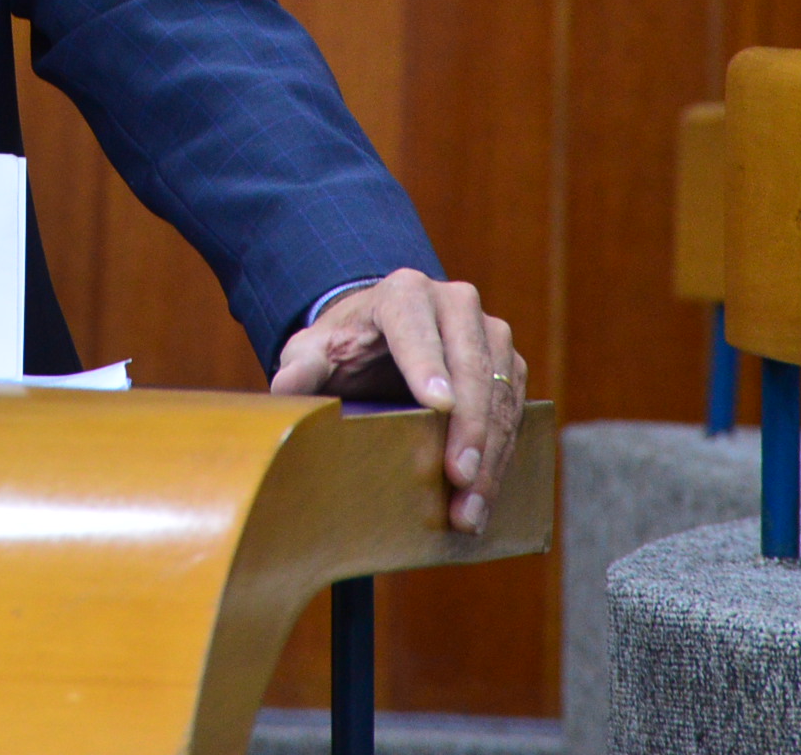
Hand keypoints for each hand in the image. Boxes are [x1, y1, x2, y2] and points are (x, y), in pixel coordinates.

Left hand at [270, 272, 524, 535]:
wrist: (380, 341)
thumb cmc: (346, 348)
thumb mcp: (314, 353)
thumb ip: (300, 367)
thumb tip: (286, 388)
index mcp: (403, 293)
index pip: (416, 327)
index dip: (428, 365)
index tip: (439, 406)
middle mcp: (455, 303)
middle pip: (470, 362)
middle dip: (469, 426)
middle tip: (459, 478)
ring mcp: (488, 332)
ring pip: (500, 391)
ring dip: (490, 452)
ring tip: (471, 506)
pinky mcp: (508, 364)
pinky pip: (514, 409)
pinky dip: (501, 455)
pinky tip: (484, 497)